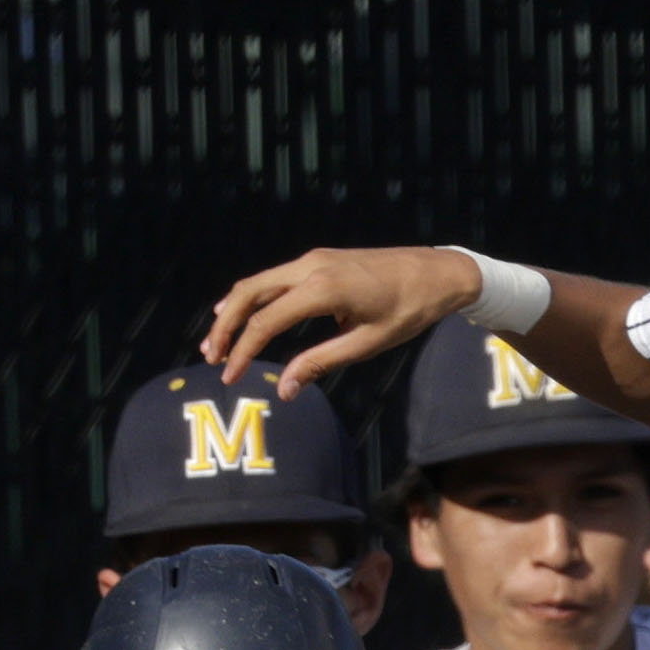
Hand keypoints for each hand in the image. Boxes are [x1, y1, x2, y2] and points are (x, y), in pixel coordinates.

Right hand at [206, 244, 484, 387]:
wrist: (437, 272)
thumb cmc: (409, 311)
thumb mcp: (367, 343)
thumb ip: (321, 363)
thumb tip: (285, 390)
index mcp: (323, 288)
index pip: (267, 321)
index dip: (244, 351)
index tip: (231, 378)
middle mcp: (311, 266)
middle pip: (250, 293)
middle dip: (226, 326)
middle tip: (212, 358)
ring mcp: (313, 259)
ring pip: (259, 282)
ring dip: (235, 311)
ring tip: (219, 343)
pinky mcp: (319, 260)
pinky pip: (276, 278)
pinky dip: (254, 298)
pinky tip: (242, 314)